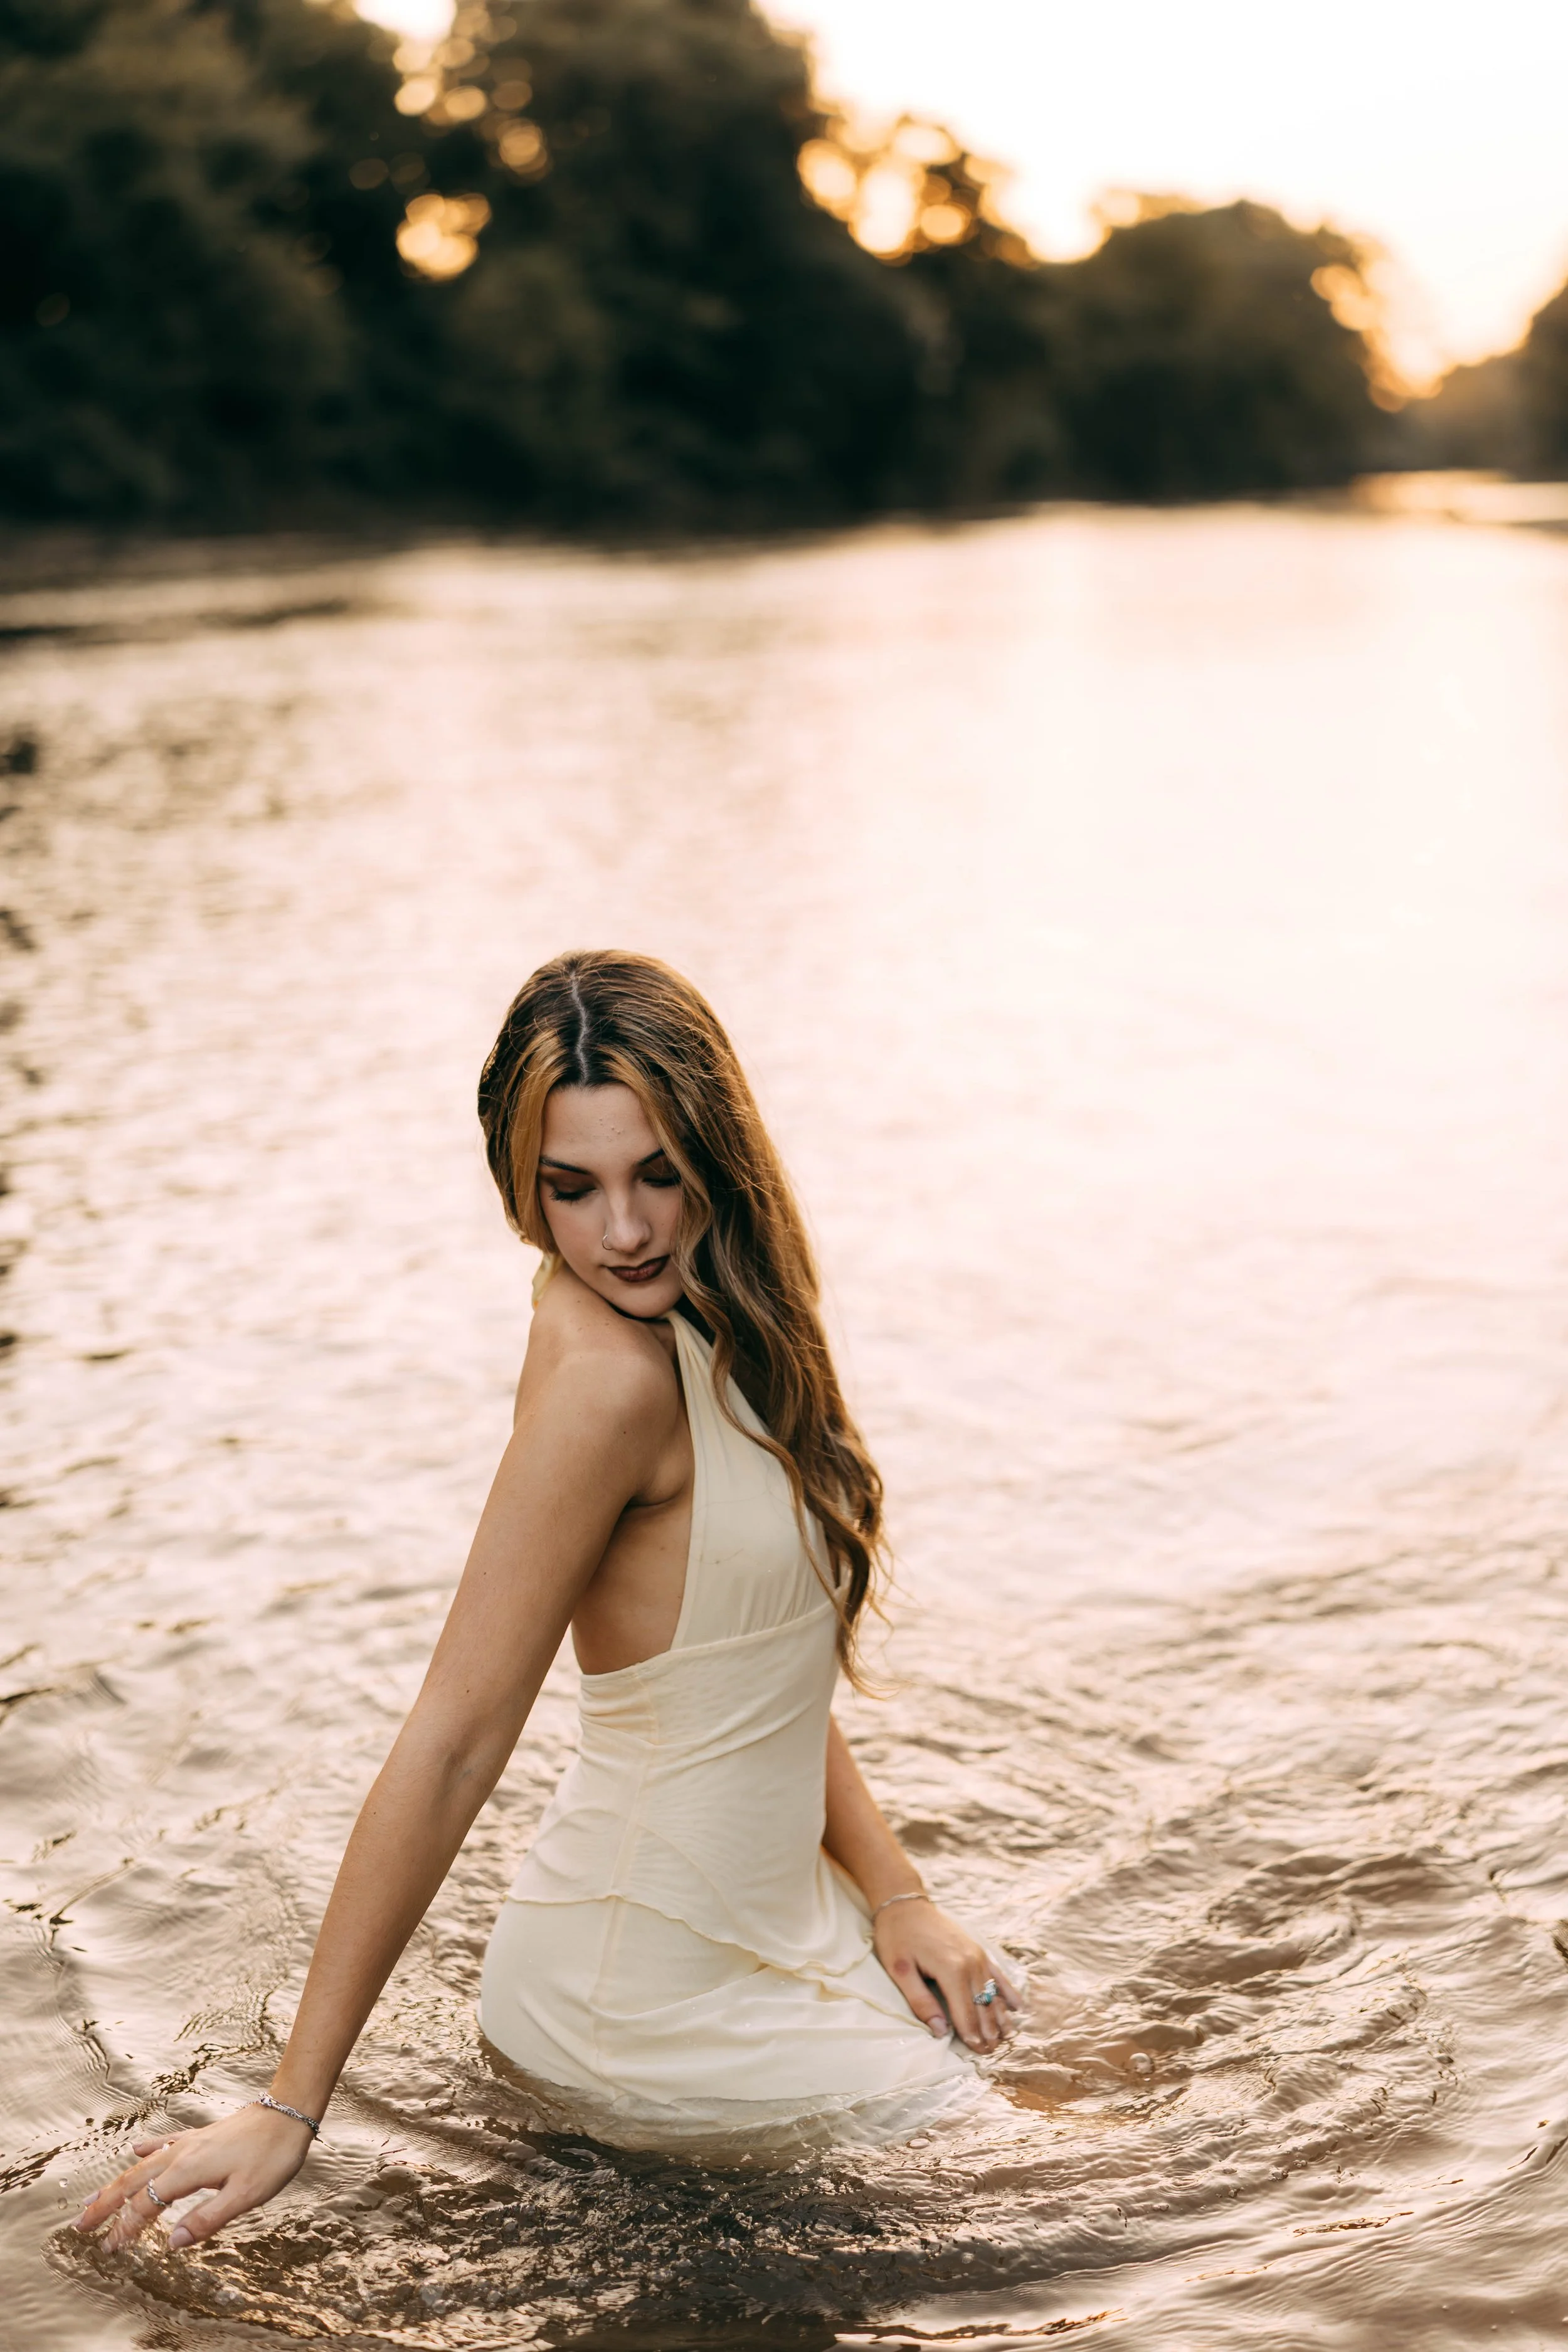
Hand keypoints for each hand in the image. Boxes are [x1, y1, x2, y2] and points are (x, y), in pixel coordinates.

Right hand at [74, 2102, 314, 2252]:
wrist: (289, 2112)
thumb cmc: (272, 2155)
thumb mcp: (246, 2195)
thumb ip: (207, 2220)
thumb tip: (172, 2242)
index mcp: (188, 2171)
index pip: (146, 2205)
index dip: (126, 2228)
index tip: (108, 2248)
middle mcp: (181, 2154)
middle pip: (133, 2183)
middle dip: (106, 2205)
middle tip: (80, 2225)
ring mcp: (190, 2142)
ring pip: (143, 2165)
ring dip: (117, 2183)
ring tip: (94, 2198)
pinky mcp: (201, 2136)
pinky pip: (164, 2144)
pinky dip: (146, 2151)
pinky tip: (136, 2149)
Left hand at [872, 1897, 1023, 2051]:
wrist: (905, 1903)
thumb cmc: (897, 1937)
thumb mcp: (900, 1970)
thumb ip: (921, 2002)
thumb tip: (940, 2032)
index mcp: (951, 1969)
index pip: (965, 2011)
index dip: (972, 2034)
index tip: (978, 2053)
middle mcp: (970, 1962)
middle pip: (983, 2005)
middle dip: (988, 2031)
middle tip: (990, 2053)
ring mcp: (977, 1955)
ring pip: (993, 1992)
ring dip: (1000, 2016)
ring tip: (1006, 2038)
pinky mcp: (978, 1950)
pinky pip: (997, 1975)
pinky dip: (1009, 1991)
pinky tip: (1019, 2007)